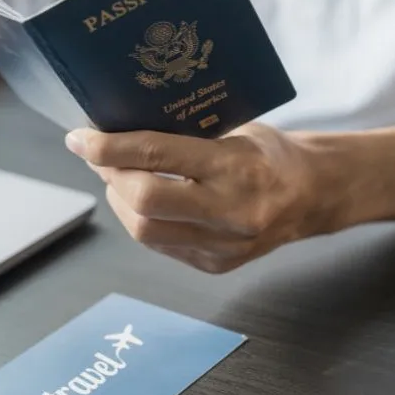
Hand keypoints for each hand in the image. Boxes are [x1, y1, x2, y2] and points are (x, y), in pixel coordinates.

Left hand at [65, 123, 341, 272]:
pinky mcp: (215, 266)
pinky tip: (141, 202)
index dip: (108, 148)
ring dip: (119, 201)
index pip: (157, 156)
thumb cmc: (271, 153)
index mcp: (236, 166)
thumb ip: (185, 135)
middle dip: (109, 176)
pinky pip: (160, 245)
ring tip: (117, 177)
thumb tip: (122, 129)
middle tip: (99, 156)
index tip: (79, 138)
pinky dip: (141, 220)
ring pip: (144, 231)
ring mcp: (222, 246)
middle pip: (143, 202)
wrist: (315, 196)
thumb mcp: (236, 129)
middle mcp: (229, 211)